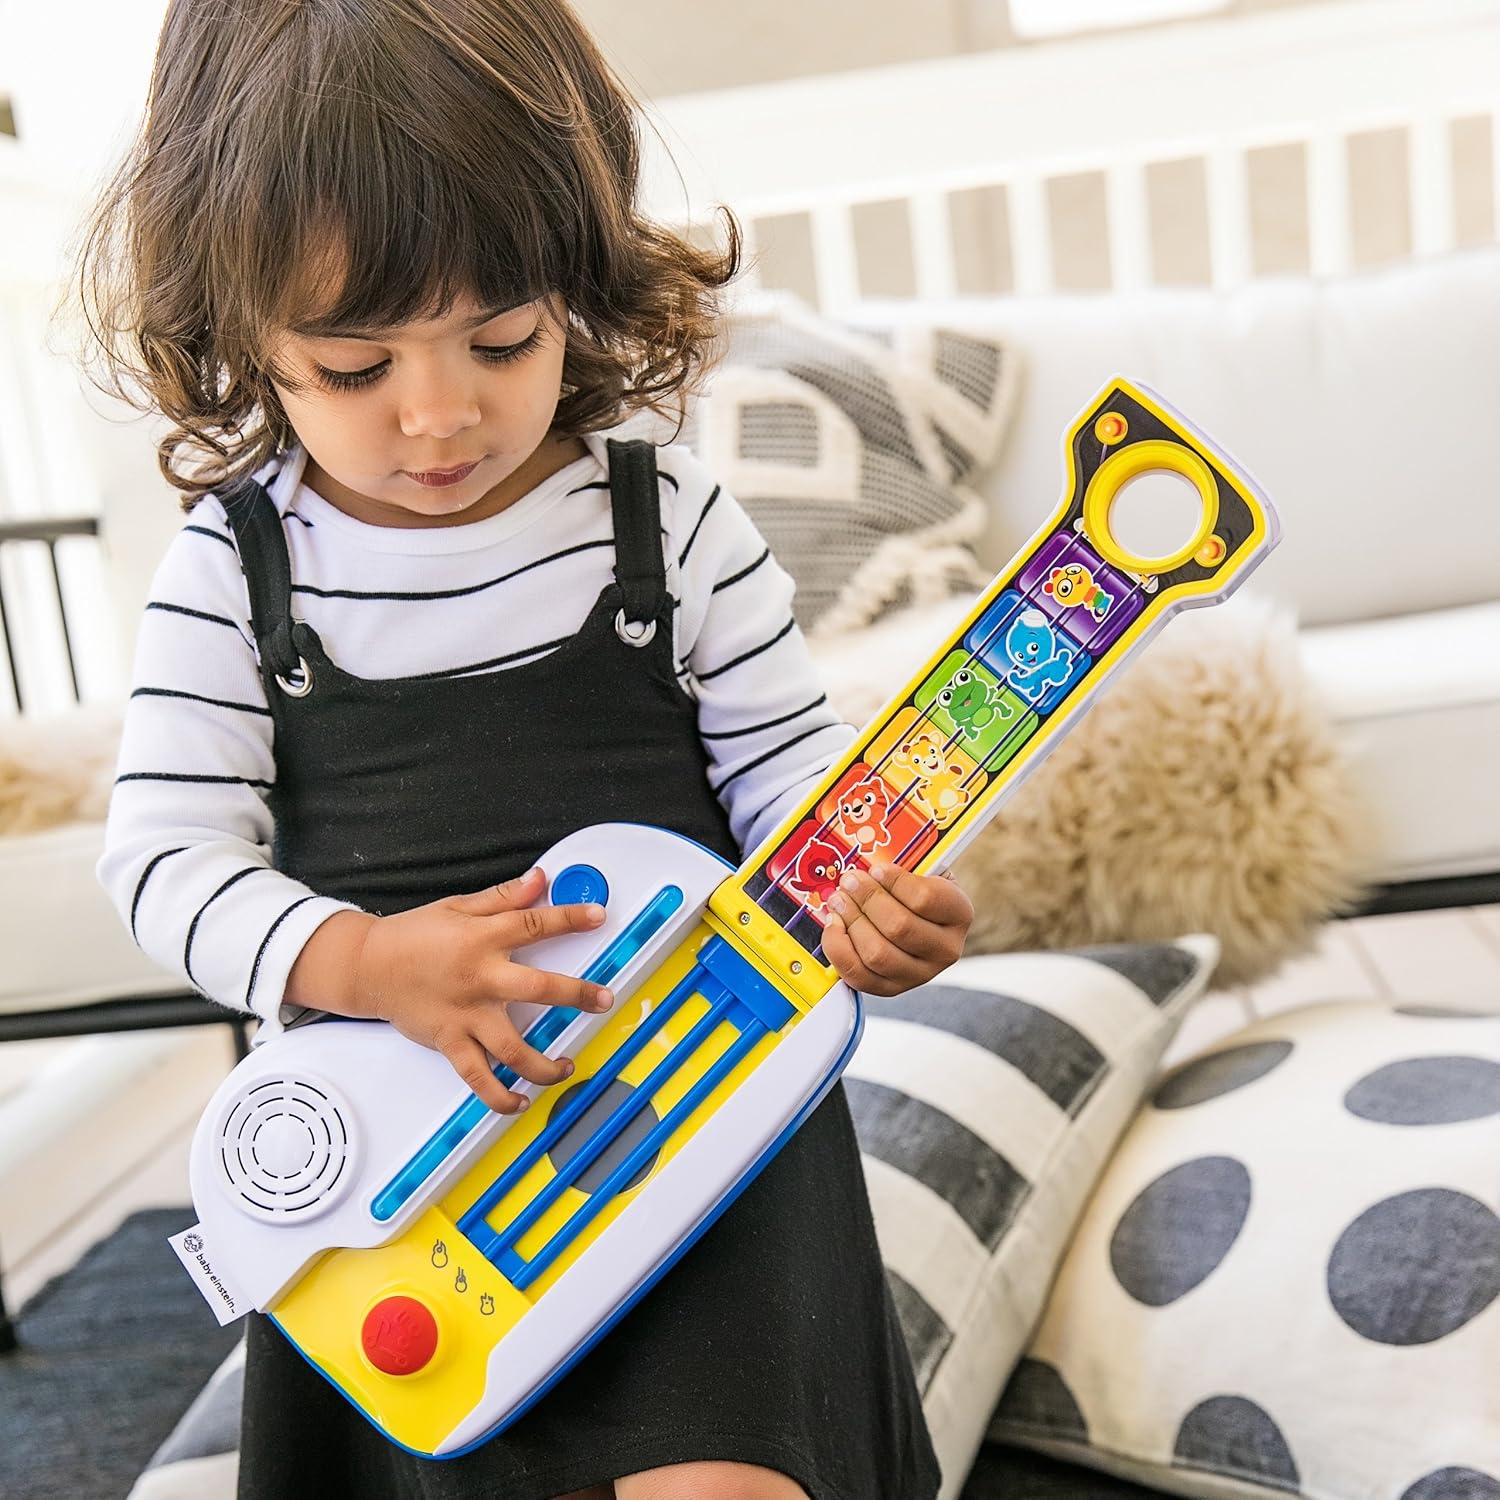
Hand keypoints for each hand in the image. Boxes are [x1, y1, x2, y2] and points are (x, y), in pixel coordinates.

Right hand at [303, 868, 614, 1113]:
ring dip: (544, 1065)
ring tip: (567, 1067)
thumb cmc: (413, 936)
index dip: (570, 919)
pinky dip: (499, 1096)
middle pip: (537, 989)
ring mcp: (465, 1015)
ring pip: (511, 1049)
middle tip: (603, 1001)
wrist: (367, 966)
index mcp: (482, 939)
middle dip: (576, 995)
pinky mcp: (449, 1041)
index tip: (598, 918)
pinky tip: (519, 1102)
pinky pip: (477, 1077)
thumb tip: (539, 879)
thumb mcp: (458, 906)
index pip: (534, 924)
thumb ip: (503, 897)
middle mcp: (479, 979)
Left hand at [820, 863, 973, 996]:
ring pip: (878, 954)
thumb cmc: (917, 890)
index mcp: (959, 913)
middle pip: (899, 927)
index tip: (875, 869)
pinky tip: (835, 926)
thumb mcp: (922, 871)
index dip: (893, 882)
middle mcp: (946, 949)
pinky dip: (839, 949)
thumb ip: (903, 864)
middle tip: (849, 881)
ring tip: (838, 901)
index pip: (925, 899)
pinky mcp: (893, 988)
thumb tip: (866, 862)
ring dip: (850, 922)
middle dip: (866, 899)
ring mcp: (921, 974)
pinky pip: (860, 975)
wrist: (923, 921)